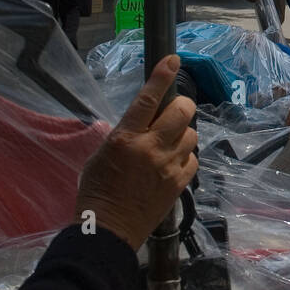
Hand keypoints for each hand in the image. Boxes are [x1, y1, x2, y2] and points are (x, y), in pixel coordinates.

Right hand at [76, 55, 198, 250]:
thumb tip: (142, 121)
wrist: (107, 231)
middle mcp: (151, 148)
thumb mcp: (101, 155)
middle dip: (180, 105)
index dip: (162, 76)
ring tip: (169, 143)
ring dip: (182, 133)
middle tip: (173, 111)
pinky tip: (173, 162)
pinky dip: (186, 156)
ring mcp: (169, 167)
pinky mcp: (179, 184)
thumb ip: (123, 135)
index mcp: (125, 138)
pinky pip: (193, 159)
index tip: (173, 59)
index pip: (148, 99)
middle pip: (182, 111)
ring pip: (191, 134)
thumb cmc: (96, 191)